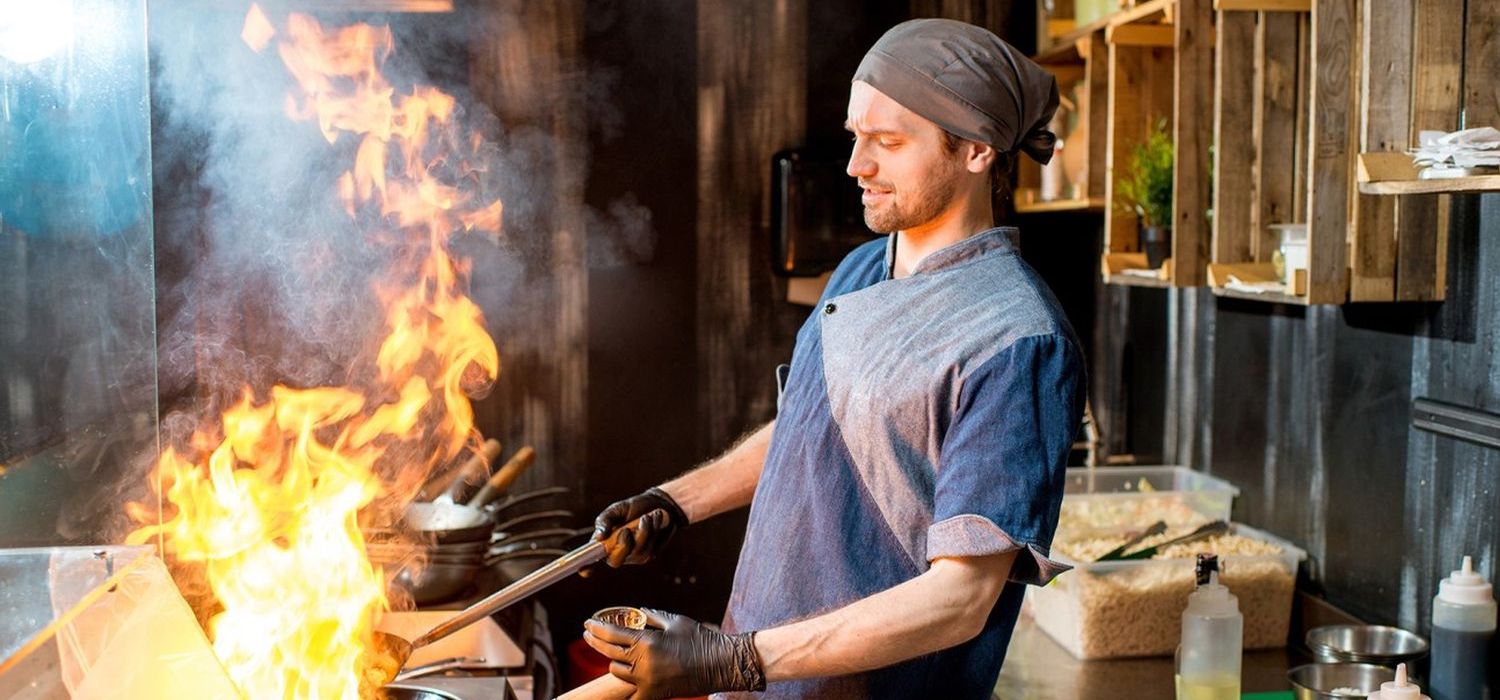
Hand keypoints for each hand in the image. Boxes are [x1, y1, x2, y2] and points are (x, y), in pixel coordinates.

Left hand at [582, 609, 765, 699]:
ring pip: (616, 671)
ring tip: (616, 654)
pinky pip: (631, 692)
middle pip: (608, 652)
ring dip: (615, 661)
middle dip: (595, 641)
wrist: (720, 664)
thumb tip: (637, 612)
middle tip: (588, 634)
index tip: (587, 623)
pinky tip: (626, 678)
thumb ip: (651, 616)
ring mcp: (647, 681)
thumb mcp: (674, 620)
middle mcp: (642, 663)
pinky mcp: (654, 694)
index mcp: (646, 642)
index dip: (596, 628)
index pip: (611, 634)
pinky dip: (628, 685)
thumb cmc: (699, 638)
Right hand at [592, 487, 687, 566]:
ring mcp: (632, 556)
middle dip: (623, 544)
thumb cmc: (633, 507)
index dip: (586, 566)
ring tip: (647, 516)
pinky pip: (649, 549)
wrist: (658, 505)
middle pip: (615, 561)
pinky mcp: (647, 555)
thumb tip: (599, 536)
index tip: (583, 571)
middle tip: (627, 529)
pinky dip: (652, 532)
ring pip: (636, 552)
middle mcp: (615, 552)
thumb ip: (605, 520)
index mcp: (603, 542)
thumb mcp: (617, 509)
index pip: (591, 558)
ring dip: (643, 531)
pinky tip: (655, 520)